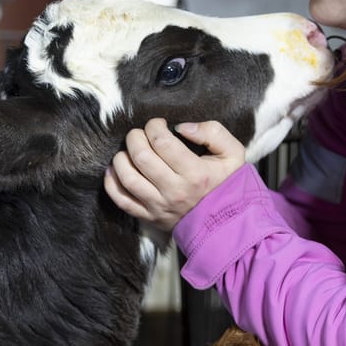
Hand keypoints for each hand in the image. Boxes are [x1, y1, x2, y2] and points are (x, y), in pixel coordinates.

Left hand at [104, 118, 245, 230]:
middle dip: (135, 137)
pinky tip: (115, 170)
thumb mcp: (233, 154)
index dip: (154, 126)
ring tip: (128, 151)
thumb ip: (213, 132)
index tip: (158, 124)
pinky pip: (122, 201)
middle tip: (140, 134)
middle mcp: (175, 191)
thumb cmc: (226, 183)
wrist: (226, 222)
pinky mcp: (149, 217)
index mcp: (196, 173)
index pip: (162, 142)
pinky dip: (112, 184)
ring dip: (122, 158)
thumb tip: (182, 127)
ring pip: (128, 178)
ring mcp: (159, 206)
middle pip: (141, 157)